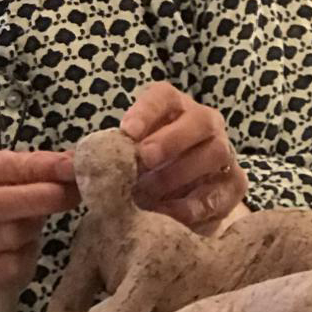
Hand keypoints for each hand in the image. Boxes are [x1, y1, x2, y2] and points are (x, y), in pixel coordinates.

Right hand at [0, 145, 77, 294]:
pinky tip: (21, 250)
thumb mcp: (8, 177)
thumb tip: (75, 162)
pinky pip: (9, 266)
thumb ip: (37, 168)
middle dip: (41, 198)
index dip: (39, 167)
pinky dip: (25, 258)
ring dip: (32, 231)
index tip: (71, 167)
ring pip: (9, 236)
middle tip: (73, 194)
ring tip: (34, 224)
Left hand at [121, 82, 246, 231]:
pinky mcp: (234, 184)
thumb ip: (106, 158)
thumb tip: (78, 165)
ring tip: (150, 193)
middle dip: (172, 140)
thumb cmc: (141, 169)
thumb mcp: (123, 157)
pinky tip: (169, 214)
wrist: (174, 199)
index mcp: (173, 107)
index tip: (126, 132)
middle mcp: (204, 123)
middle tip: (144, 159)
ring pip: (216, 152)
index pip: (163, 97)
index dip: (146, 111)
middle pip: (200, 120)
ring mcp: (224, 151)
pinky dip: (195, 205)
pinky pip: (223, 191)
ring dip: (181, 173)